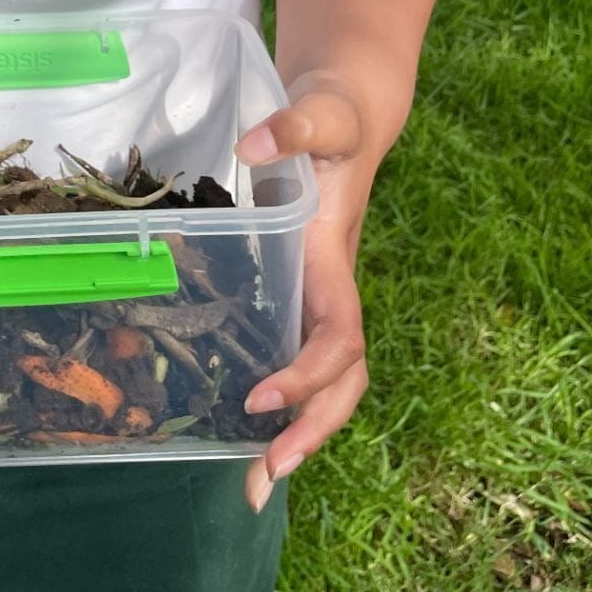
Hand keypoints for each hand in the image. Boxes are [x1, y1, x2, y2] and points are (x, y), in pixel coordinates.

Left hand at [233, 71, 372, 512]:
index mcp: (334, 260)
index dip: (308, 373)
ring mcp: (318, 294)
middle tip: (266, 473)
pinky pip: (298, 355)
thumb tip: (255, 146)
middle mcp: (331, 288)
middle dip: (313, 429)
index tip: (261, 397)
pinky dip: (282, 400)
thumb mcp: (319, 114)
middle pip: (344, 380)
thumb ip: (295, 125)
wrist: (349, 110)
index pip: (338, 335)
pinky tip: (243, 429)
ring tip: (254, 480)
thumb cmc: (332, 117)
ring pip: (328, 380)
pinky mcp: (300, 291)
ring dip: (300, 431)